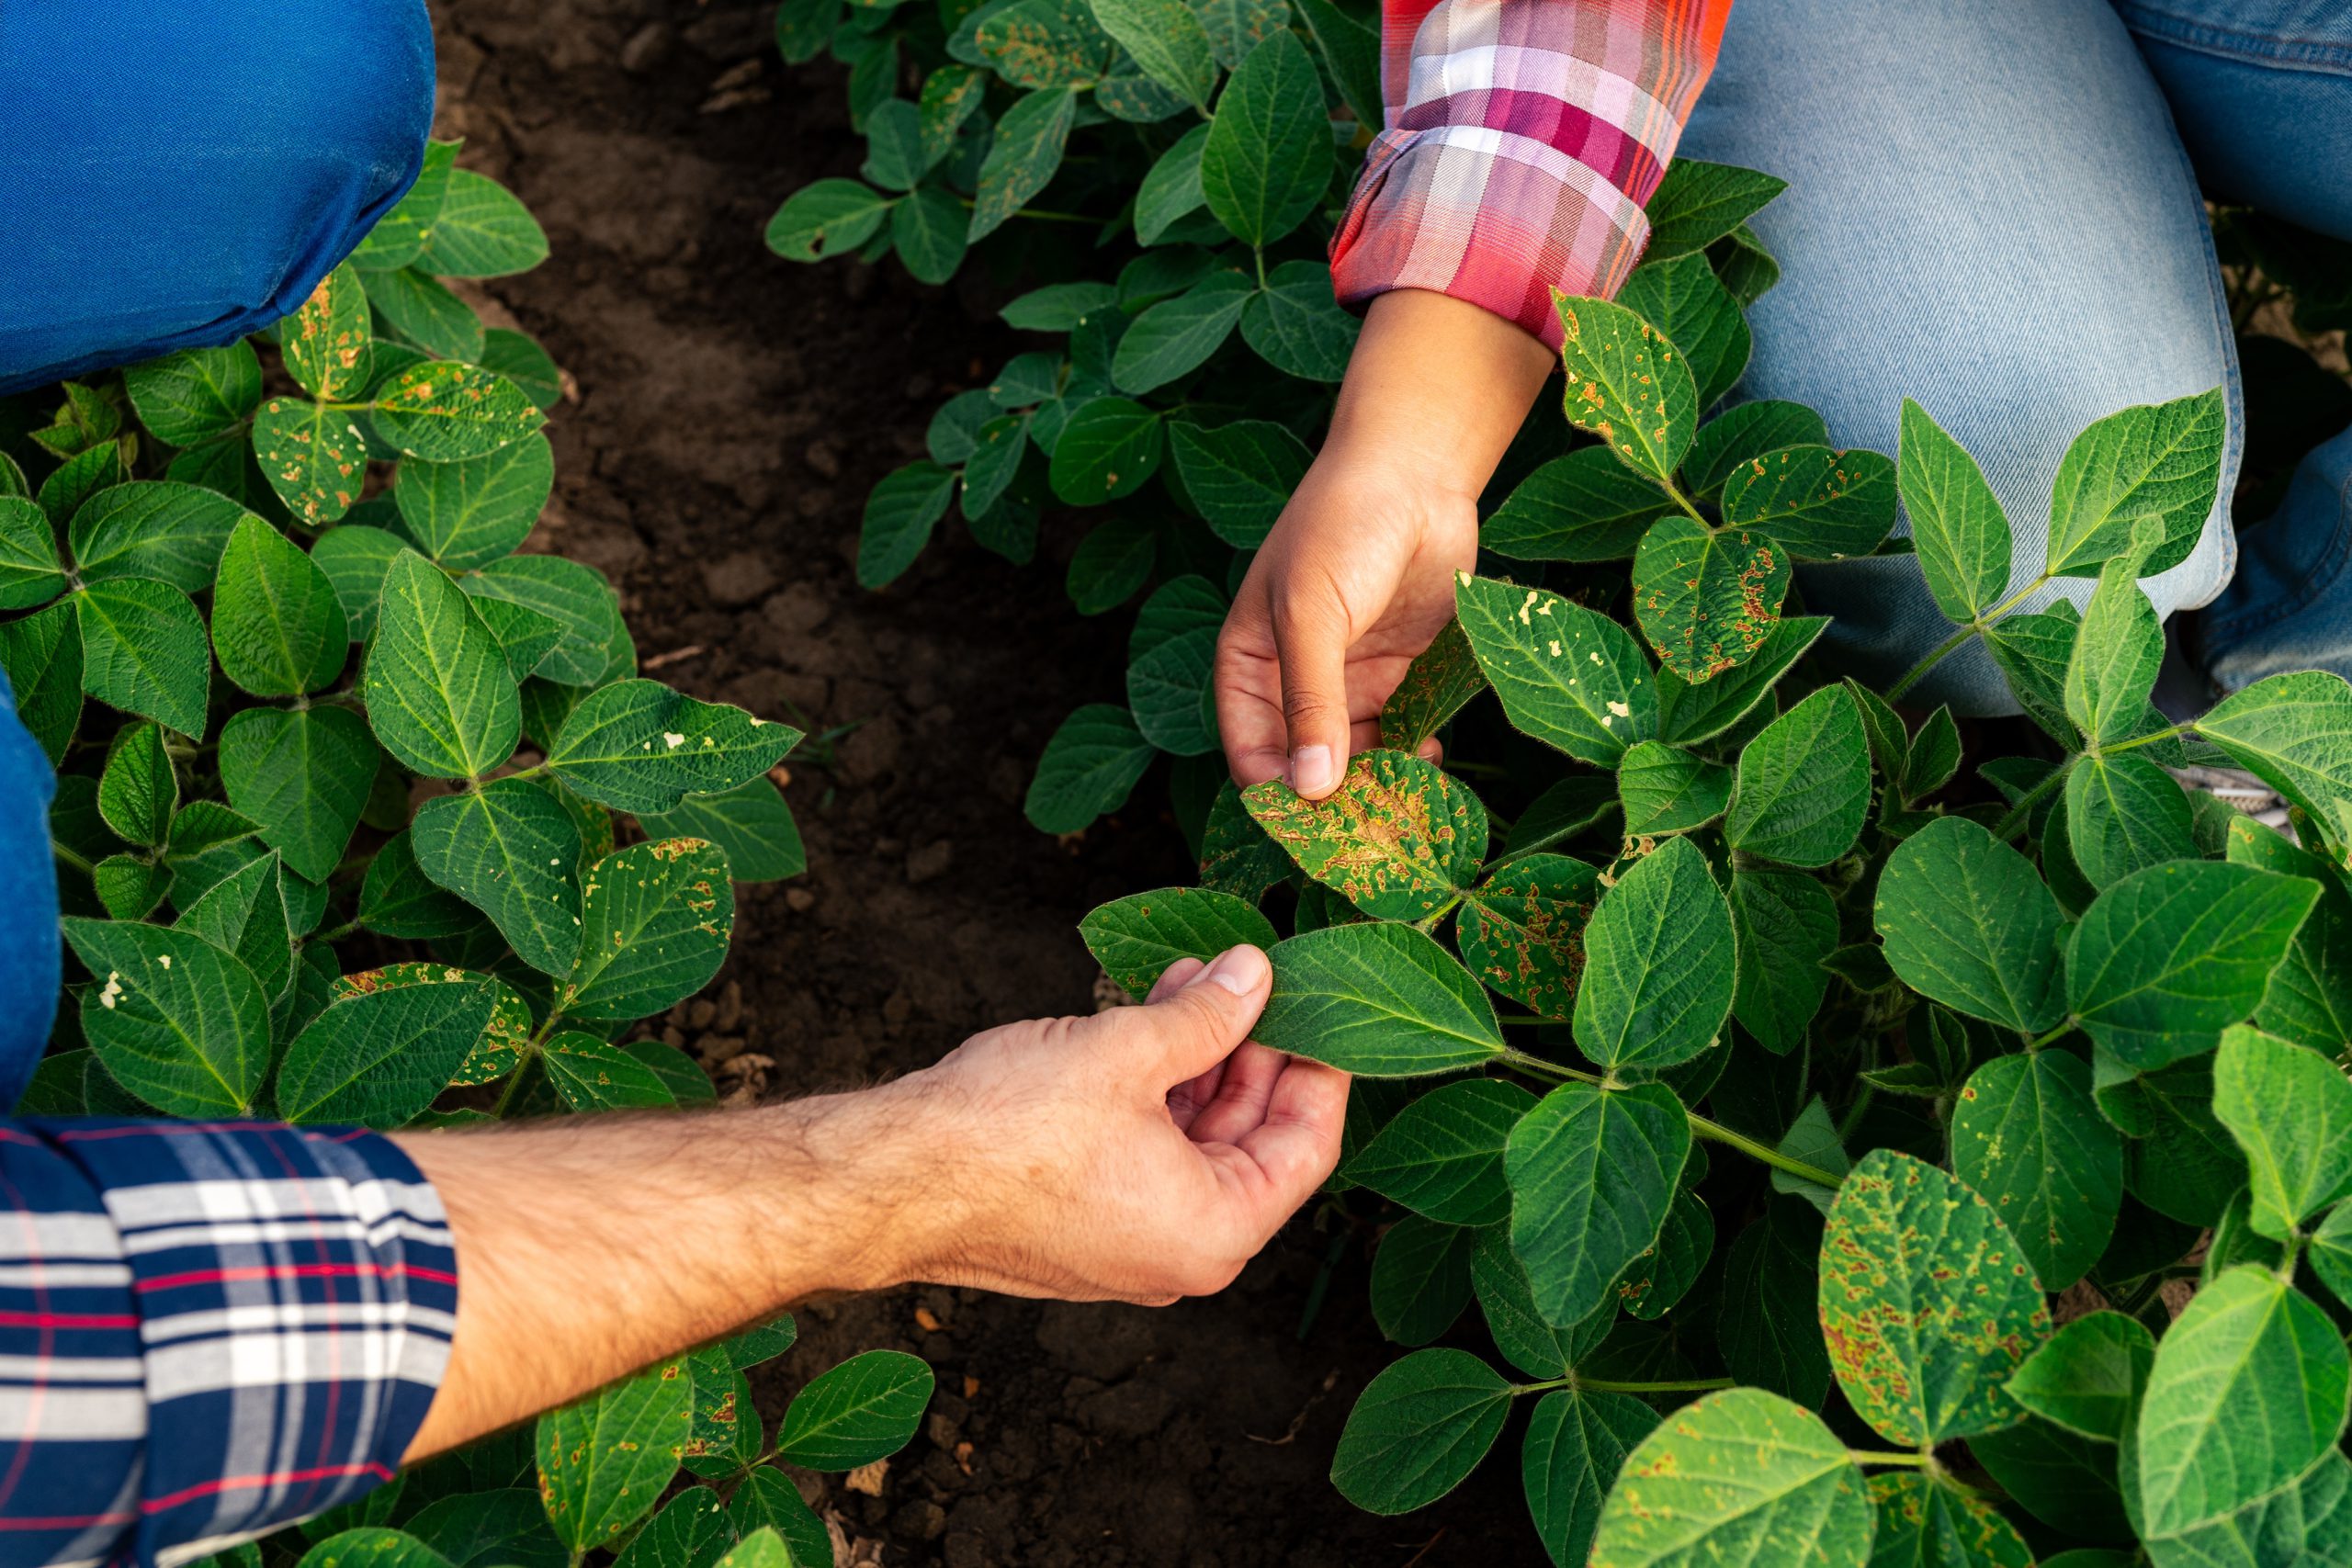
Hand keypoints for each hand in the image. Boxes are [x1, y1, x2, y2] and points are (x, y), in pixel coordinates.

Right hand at [890, 945, 1347, 1304]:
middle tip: (1253, 979)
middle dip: (1250, 1052)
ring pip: (1191, 1143)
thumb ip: (1209, 1015)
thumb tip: (1255, 974)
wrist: (893, 1177)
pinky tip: (1143, 1021)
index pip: (1307, 1147)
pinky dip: (1152, 1092)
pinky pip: (1143, 1155)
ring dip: (1197, 1061)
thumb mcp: (1130, 1050)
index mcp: (1216, 1233)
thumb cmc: (1010, 1129)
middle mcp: (1180, 1255)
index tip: (1322, 1008)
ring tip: (1193, 980)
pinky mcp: (1081, 1225)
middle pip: (1251, 1143)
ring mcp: (1127, 1244)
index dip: (1320, 1066)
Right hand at [1213, 287, 1558, 796]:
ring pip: (1357, 758)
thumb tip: (1307, 789)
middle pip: (1306, 765)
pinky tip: (1432, 761)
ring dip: (1379, 783)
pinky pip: (1402, 733)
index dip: (1276, 795)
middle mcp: (1296, 683)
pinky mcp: (1401, 675)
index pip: (1250, 754)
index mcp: (1250, 667)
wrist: (1417, 469)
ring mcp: (1351, 680)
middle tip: (1370, 831)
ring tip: (1407, 803)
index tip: (1314, 831)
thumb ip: (1311, 702)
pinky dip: (1414, 755)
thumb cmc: (1343, 526)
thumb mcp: (1314, 613)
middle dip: (1334, 800)